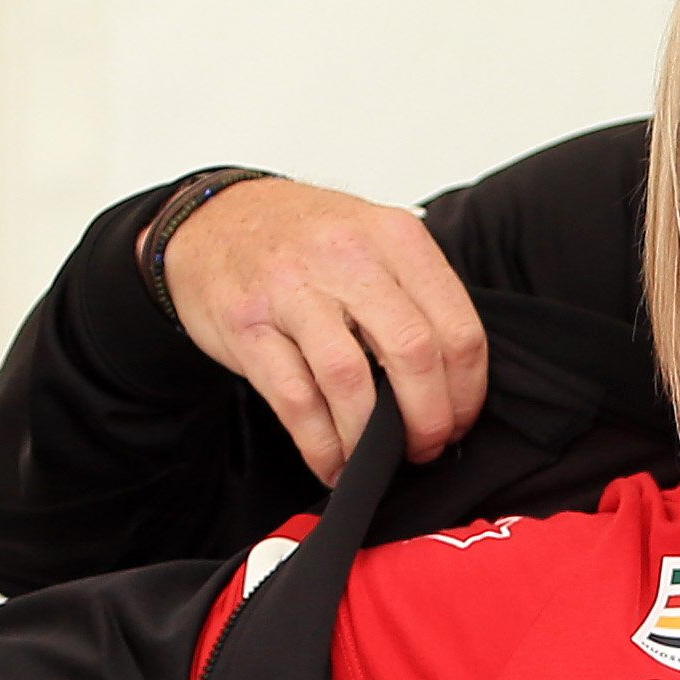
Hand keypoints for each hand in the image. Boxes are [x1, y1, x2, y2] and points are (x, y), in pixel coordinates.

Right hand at [159, 179, 490, 482]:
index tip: (460, 418)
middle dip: (428, 418)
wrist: (212, 219)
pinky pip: (296, 400)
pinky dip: (321, 445)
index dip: (467, 390)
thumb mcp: (370, 240)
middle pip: (413, 353)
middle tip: (425, 445)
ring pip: (352, 381)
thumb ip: (413, 295)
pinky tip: (332, 461)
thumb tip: (451, 382)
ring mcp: (292, 290)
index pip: (457, 325)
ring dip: (372, 439)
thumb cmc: (298, 237)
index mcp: (394, 236)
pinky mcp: (248, 325)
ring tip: (376, 459)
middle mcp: (347, 256)